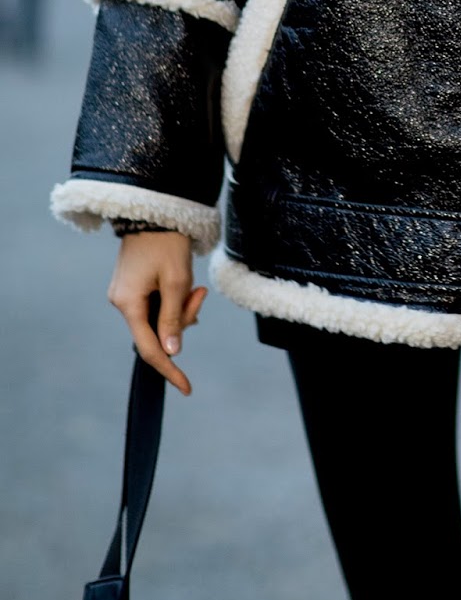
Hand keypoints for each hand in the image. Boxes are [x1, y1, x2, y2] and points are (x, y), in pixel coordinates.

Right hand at [107, 231, 207, 395]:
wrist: (156, 211)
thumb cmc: (167, 244)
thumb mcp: (176, 281)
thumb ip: (173, 318)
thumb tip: (173, 352)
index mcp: (128, 304)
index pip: (150, 348)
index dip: (170, 369)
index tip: (187, 388)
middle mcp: (122, 302)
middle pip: (158, 331)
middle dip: (183, 319)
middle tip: (200, 293)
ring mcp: (126, 294)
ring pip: (160, 318)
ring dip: (182, 307)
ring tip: (195, 284)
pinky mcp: (134, 286)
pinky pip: (157, 305)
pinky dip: (174, 300)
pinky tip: (187, 286)